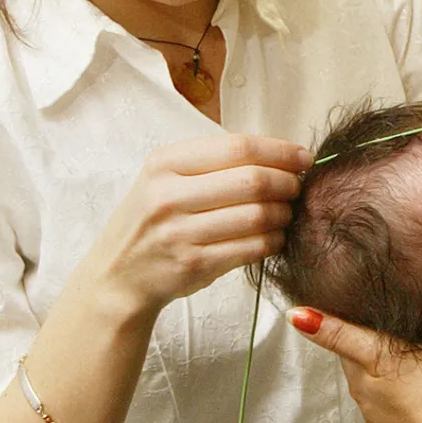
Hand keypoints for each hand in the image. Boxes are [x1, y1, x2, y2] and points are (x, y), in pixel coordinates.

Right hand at [85, 135, 310, 316]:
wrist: (117, 274)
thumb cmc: (154, 219)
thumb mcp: (166, 178)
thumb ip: (214, 162)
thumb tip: (282, 154)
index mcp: (165, 163)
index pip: (238, 147)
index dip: (280, 151)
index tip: (303, 158)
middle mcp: (168, 195)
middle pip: (252, 181)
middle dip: (287, 183)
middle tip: (296, 188)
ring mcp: (180, 232)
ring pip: (257, 216)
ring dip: (284, 214)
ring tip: (285, 213)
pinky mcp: (194, 264)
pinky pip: (252, 248)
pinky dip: (273, 240)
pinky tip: (274, 237)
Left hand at [288, 309, 421, 422]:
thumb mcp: (384, 352)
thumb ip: (343, 334)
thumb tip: (296, 317)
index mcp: (359, 382)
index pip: (347, 347)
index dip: (358, 328)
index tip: (374, 313)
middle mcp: (369, 406)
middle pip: (367, 367)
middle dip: (379, 350)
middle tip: (402, 328)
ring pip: (388, 387)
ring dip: (397, 372)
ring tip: (419, 355)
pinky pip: (409, 404)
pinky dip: (414, 391)